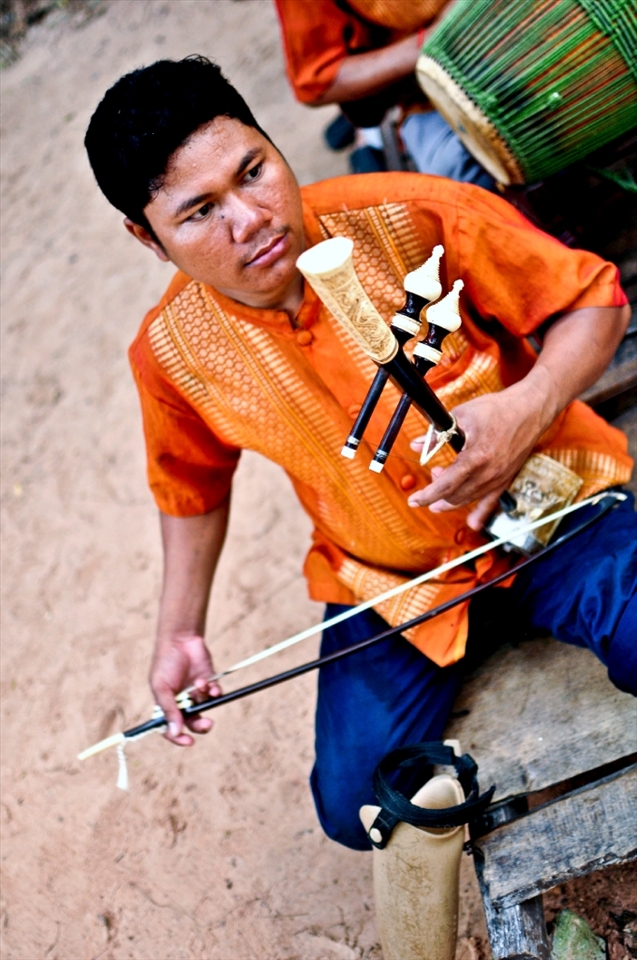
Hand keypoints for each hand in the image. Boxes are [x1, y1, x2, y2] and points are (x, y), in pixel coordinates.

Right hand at [150, 632, 220, 745]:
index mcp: (167, 705)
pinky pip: (215, 695)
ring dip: (205, 698)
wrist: (181, 639)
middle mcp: (182, 702)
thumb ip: (169, 710)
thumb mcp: (162, 687)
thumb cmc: (166, 662)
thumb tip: (174, 733)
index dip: (178, 737)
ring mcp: (196, 693)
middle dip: (200, 725)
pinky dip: (214, 691)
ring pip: (205, 708)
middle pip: (192, 722)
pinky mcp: (209, 683)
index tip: (188, 741)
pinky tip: (207, 682)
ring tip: (201, 684)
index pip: (171, 728)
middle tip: (207, 723)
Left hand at [407, 381, 550, 528]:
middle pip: (455, 495)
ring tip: (440, 492)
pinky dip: (479, 514)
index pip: (445, 484)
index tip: (413, 500)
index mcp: (476, 458)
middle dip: (437, 494)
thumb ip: (436, 434)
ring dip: (451, 500)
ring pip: (469, 499)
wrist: (530, 410)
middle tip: (431, 476)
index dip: (426, 495)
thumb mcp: (462, 416)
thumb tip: (416, 445)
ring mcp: (499, 479)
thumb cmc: (497, 409)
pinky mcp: (506, 479)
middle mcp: (489, 474)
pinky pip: (491, 502)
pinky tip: (473, 524)